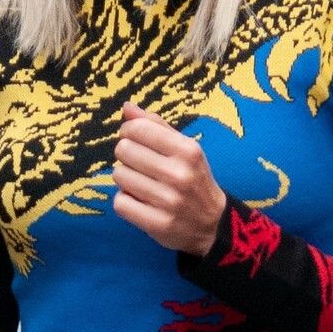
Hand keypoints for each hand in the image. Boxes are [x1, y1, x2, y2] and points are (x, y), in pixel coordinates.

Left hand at [112, 103, 225, 254]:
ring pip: (120, 176)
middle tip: (139, 165)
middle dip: (126, 156)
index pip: (138, 129)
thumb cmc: (194, 180)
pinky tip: (138, 202)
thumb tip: (127, 107)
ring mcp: (169, 201)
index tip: (133, 139)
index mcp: (188, 151)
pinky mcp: (158, 224)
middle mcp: (179, 174)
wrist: (213, 224)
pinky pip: (120, 203)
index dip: (128, 132)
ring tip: (141, 184)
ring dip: (125, 180)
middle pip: (124, 151)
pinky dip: (125, 202)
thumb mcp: (184, 149)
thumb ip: (156, 126)